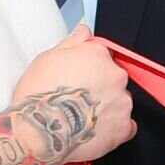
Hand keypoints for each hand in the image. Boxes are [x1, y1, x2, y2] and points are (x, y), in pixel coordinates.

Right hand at [14, 27, 135, 160]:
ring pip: (121, 101)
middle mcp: (115, 75)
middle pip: (114, 78)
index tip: (80, 77)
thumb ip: (72, 42)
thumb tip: (84, 31)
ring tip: (83, 116)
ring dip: (107, 106)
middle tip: (78, 98)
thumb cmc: (38, 97)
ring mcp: (123, 102)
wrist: (38, 134)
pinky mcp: (124, 127)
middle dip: (100, 86)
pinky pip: (126, 126)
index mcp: (98, 55)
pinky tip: (95, 129)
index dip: (90, 68)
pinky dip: (114, 128)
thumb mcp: (46, 59)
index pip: (103, 55)